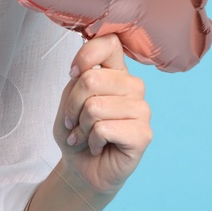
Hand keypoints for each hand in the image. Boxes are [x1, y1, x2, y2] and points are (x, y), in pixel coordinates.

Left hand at [55, 32, 151, 195]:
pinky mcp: (143, 134)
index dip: (86, 55)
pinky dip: (92, 141)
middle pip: (92, 78)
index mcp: (116, 72)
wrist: (81, 168)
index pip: (110, 42)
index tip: (73, 73)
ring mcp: (142, 110)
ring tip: (87, 135)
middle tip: (74, 122)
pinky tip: (99, 146)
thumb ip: (78, 81)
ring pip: (95, 107)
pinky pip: (104, 129)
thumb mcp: (67, 101)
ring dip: (81, 127)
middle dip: (72, 106)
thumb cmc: (76, 132)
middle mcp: (133, 87)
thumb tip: (86, 70)